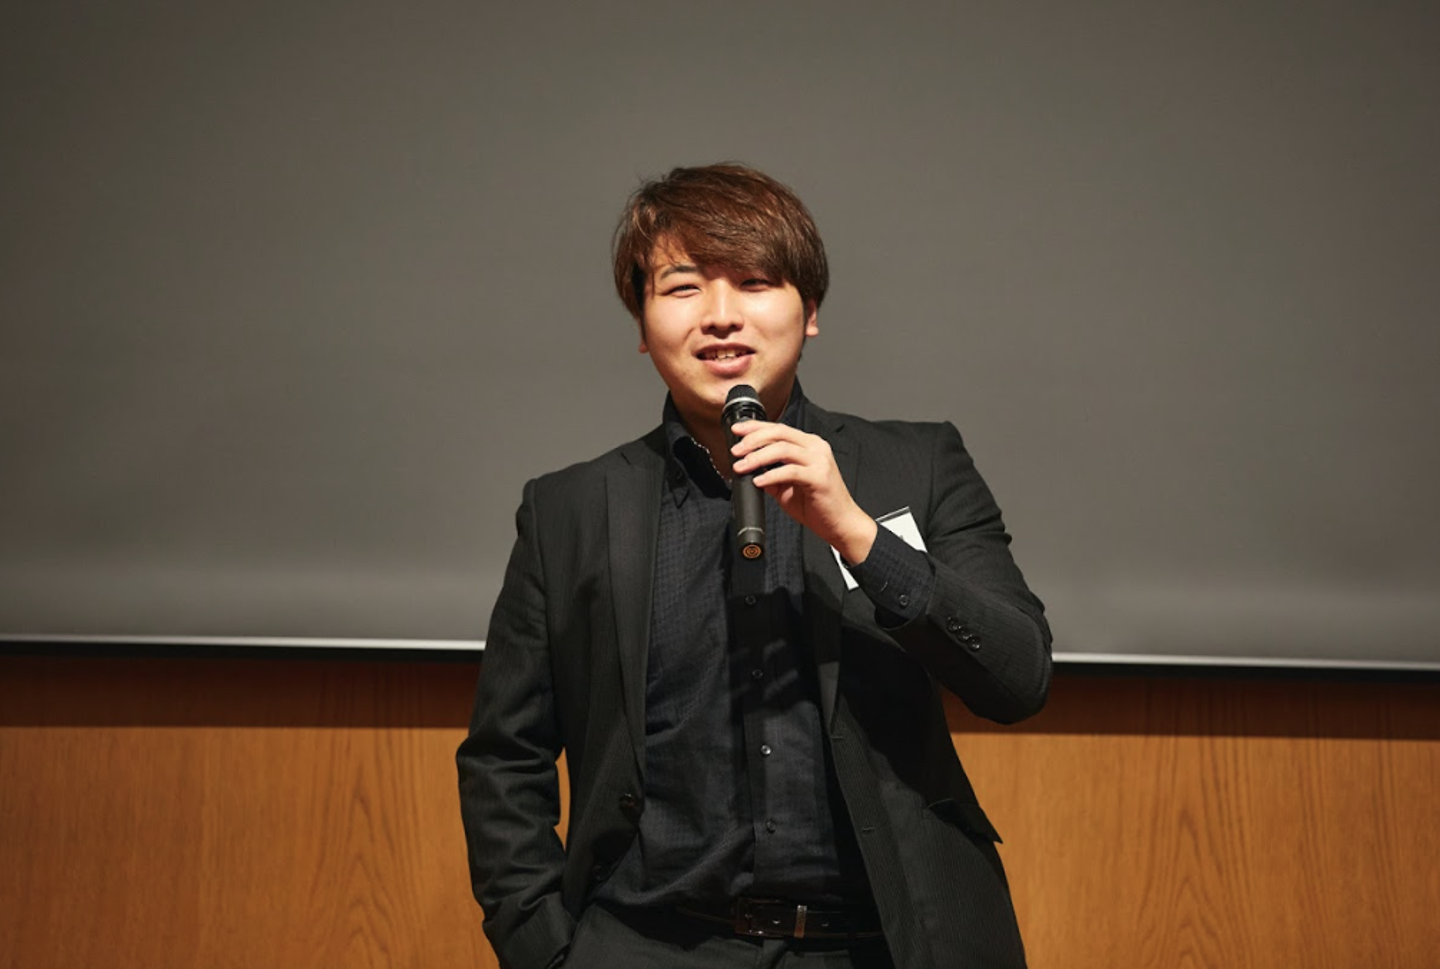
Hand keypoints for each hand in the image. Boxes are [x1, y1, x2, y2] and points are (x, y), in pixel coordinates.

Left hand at [730, 420, 877, 563]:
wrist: (841, 523)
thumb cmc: (818, 504)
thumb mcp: (788, 486)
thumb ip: (772, 474)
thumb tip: (749, 469)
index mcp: (809, 445)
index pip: (779, 429)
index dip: (756, 427)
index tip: (737, 430)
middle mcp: (816, 448)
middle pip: (779, 433)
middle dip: (752, 440)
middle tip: (736, 451)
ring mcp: (820, 461)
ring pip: (782, 449)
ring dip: (758, 456)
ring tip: (742, 466)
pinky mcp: (820, 477)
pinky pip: (790, 471)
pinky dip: (771, 475)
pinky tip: (759, 481)